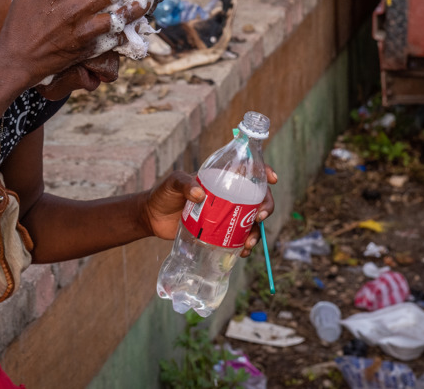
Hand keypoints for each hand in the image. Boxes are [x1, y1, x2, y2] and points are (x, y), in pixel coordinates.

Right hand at [0, 0, 149, 85]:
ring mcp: (82, 30)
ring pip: (116, 16)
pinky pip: (110, 39)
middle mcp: (74, 9)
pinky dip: (124, 33)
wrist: (16, 60)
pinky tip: (134, 27)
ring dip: (134, 7)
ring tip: (148, 0)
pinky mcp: (85, 48)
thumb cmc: (17, 25)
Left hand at [142, 165, 278, 258]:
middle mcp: (227, 196)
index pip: (248, 172)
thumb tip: (200, 194)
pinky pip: (238, 237)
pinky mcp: (219, 231)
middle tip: (260, 217)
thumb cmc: (163, 194)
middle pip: (257, 198)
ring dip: (256, 232)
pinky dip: (244, 245)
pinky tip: (241, 252)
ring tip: (248, 244)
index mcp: (220, 179)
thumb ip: (184, 184)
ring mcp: (225, 215)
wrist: (152, 218)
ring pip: (251, 221)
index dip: (264, 173)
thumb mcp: (172, 183)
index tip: (272, 179)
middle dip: (266, 207)